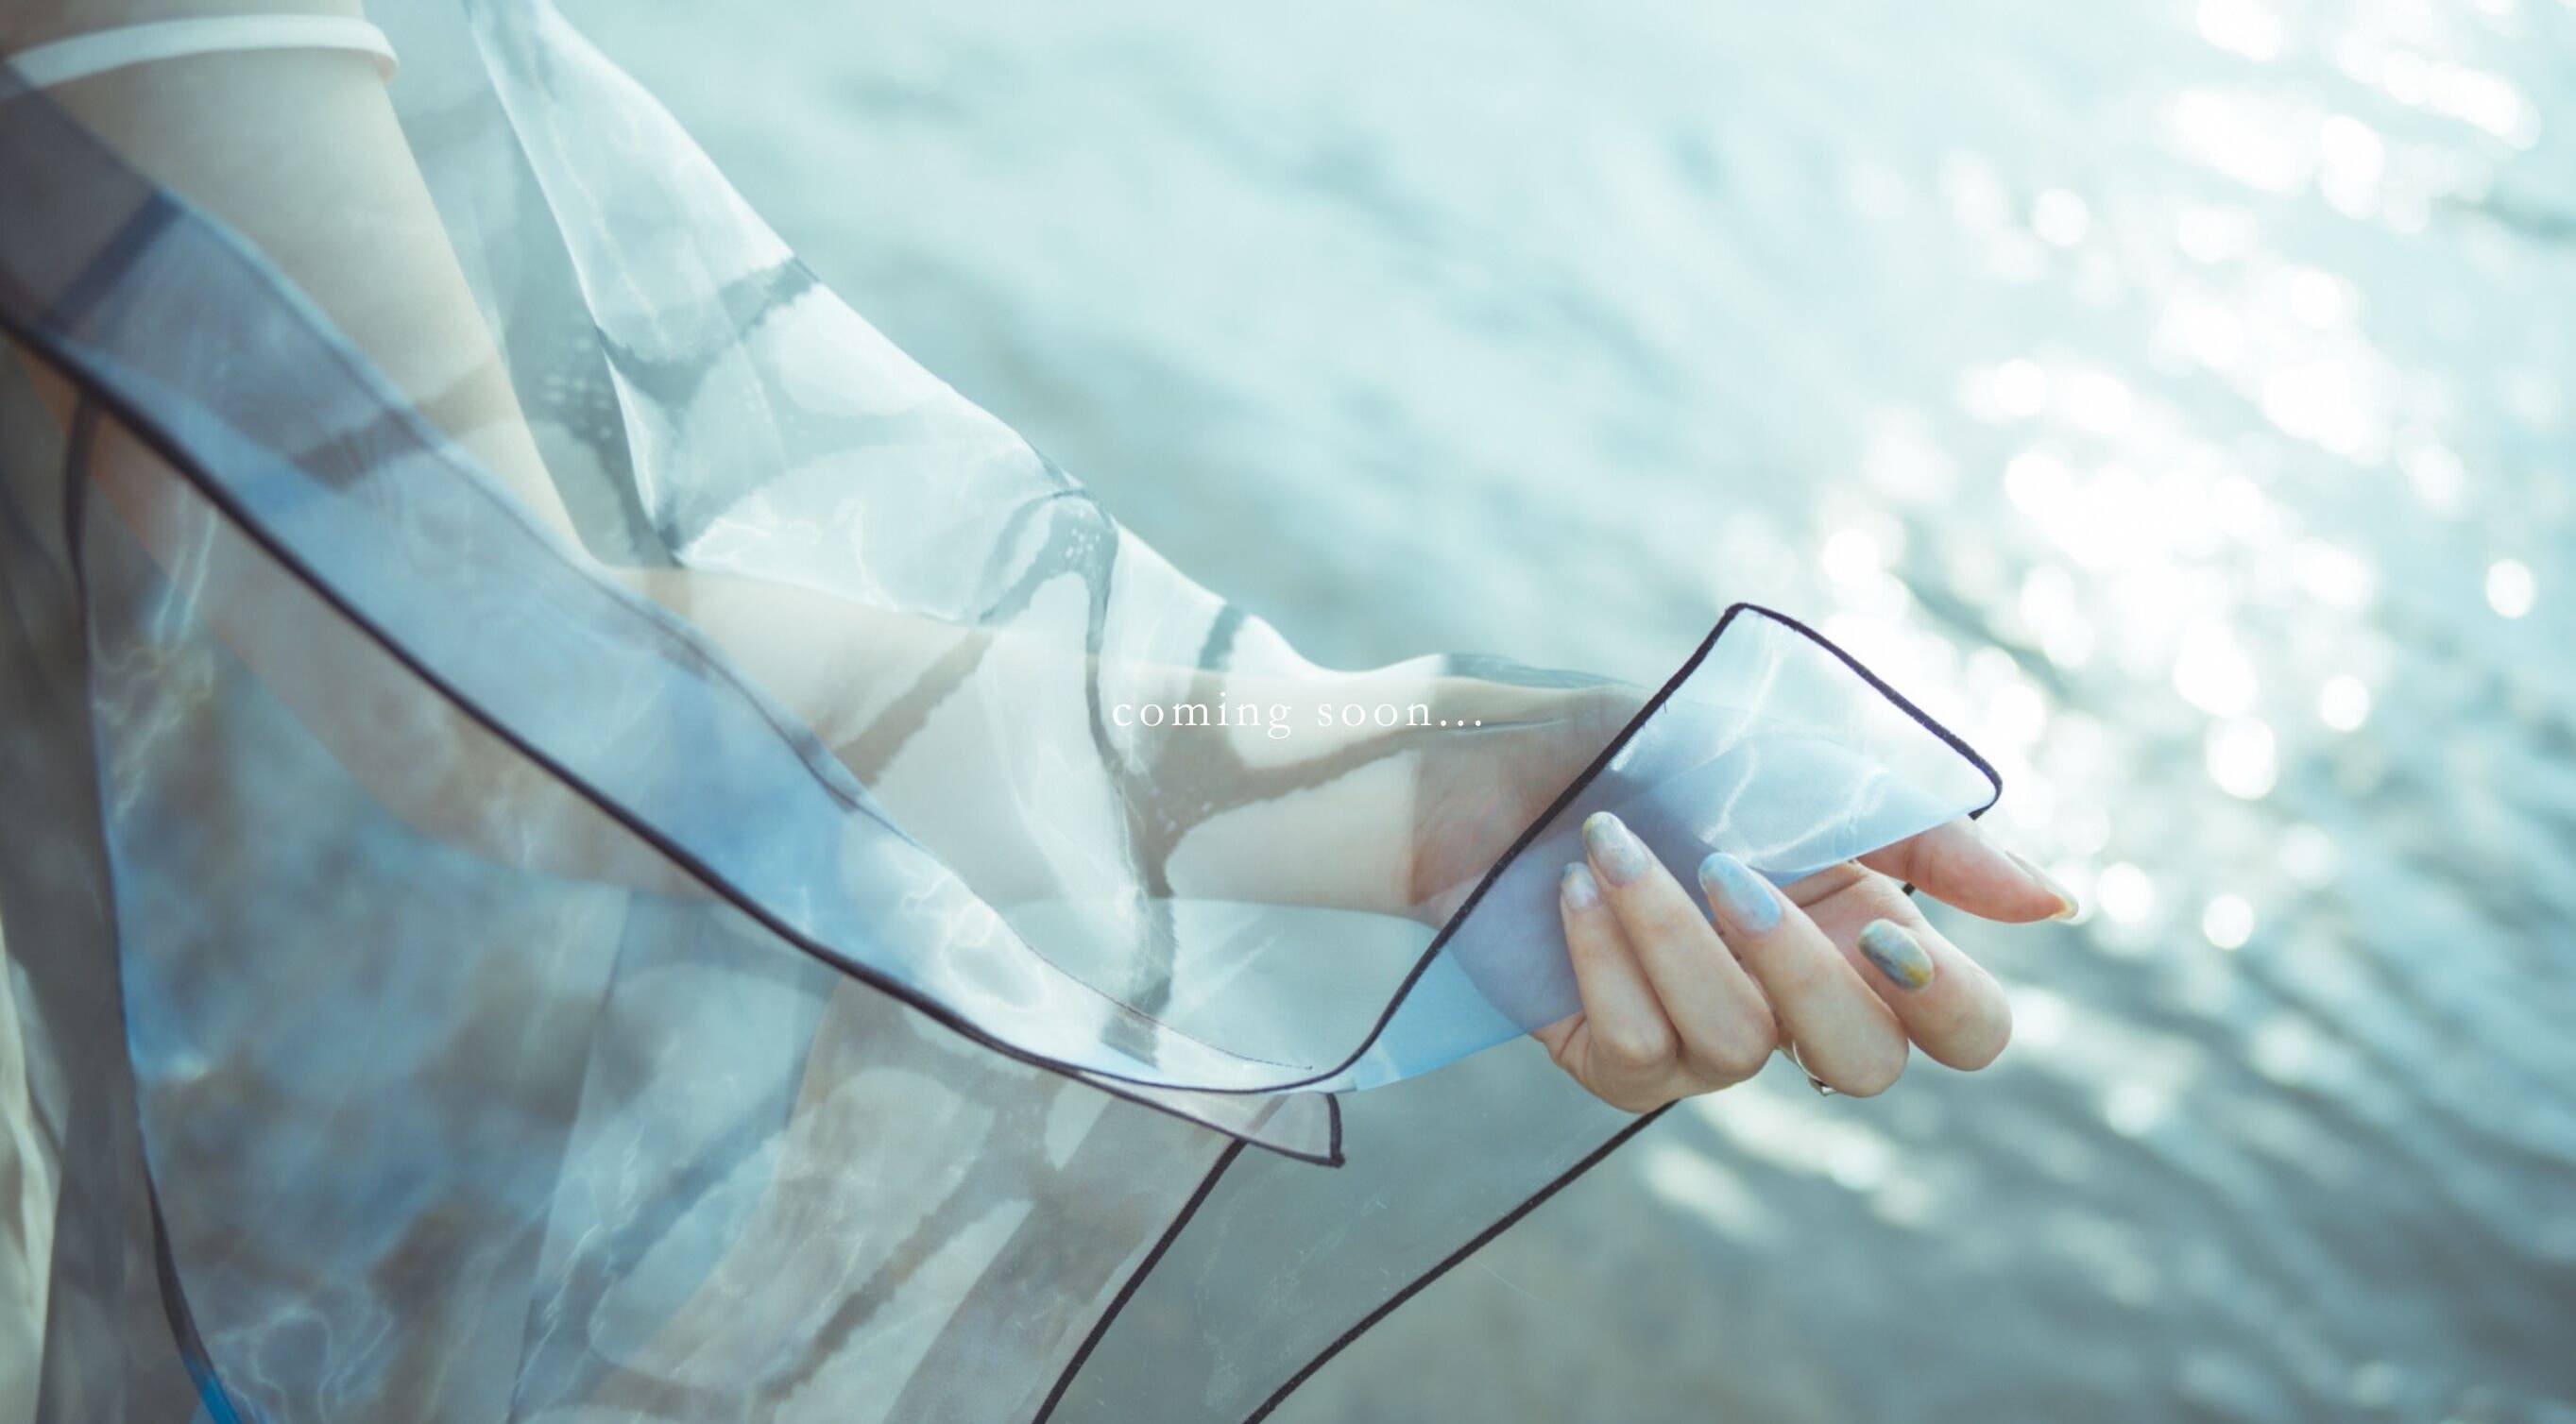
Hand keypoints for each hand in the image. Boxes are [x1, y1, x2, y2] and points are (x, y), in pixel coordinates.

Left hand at [1535, 812, 2073, 1111]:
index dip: (1944, 1000)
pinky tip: (1570, 891)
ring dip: (1668, 931)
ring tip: (1609, 842)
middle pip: (1863, 1066)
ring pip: (1735, 1046)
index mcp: (1862, 931)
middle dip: (1795, 967)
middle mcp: (1796, 1002)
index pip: (1965, 1029)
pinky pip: (1638, 1055)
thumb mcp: (1795, 763)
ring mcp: (1707, 1044)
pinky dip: (1601, 957)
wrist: (1500, 760)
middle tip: (1727, 870)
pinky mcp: (1617, 1063)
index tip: (1879, 924)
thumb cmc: (1649, 752)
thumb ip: (1926, 832)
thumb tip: (2054, 903)